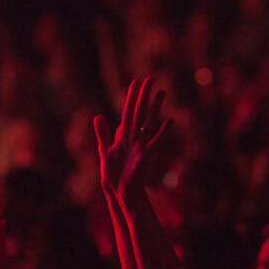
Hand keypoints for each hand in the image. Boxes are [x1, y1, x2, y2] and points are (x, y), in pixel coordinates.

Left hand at [94, 77, 171, 200]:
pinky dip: (163, 131)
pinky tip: (170, 120)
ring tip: (162, 92)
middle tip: (150, 78)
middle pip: (140, 111)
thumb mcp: (105, 150)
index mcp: (124, 135)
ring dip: (155, 107)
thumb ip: (103, 133)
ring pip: (150, 121)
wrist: (120, 190)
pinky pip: (156, 140)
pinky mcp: (146, 155)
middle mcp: (135, 137)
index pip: (129, 111)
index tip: (135, 82)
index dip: (132, 97)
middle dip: (144, 95)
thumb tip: (99, 115)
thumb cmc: (114, 174)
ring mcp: (142, 144)